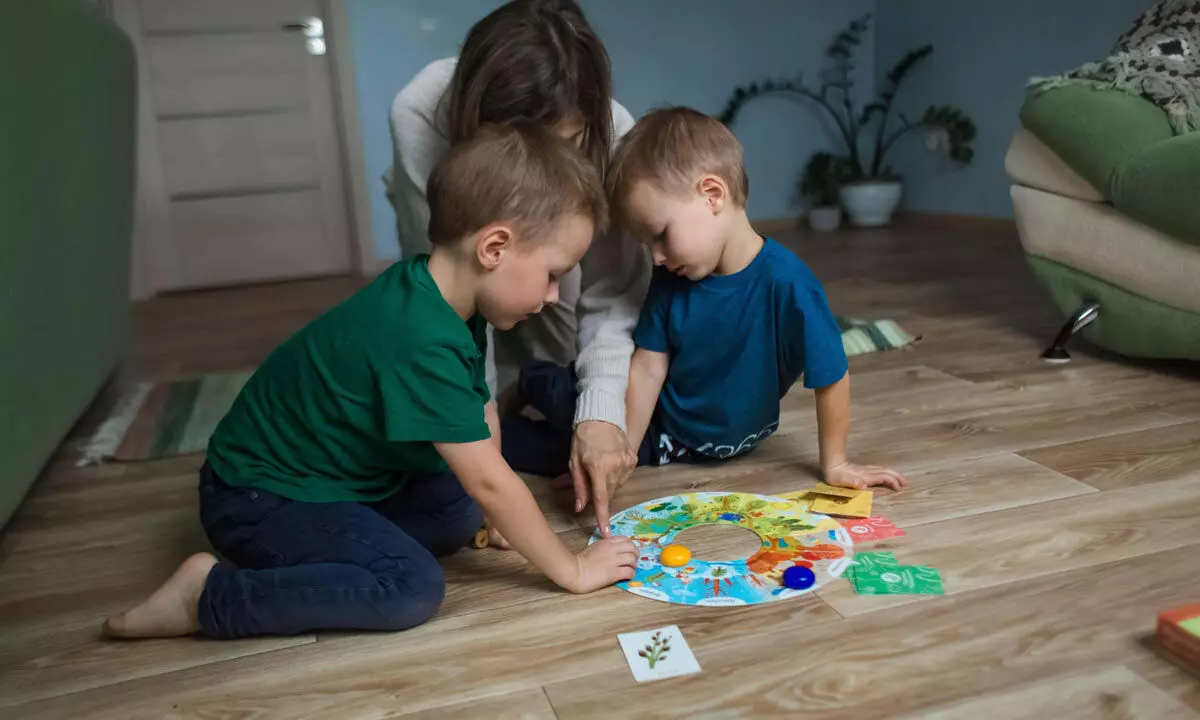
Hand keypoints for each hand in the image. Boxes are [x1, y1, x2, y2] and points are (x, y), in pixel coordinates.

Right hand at [566, 536, 636, 592]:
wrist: (574, 572)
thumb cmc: (581, 561)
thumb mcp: (594, 548)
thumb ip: (605, 547)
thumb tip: (615, 552)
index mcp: (607, 542)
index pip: (625, 540)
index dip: (630, 546)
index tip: (629, 552)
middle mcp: (612, 549)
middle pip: (632, 548)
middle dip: (635, 555)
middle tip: (633, 561)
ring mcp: (614, 561)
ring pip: (633, 559)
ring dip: (634, 565)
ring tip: (630, 569)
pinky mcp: (614, 573)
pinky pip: (629, 572)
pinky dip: (631, 574)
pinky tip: (627, 577)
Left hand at [568, 421, 636, 535]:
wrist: (602, 416)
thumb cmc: (584, 439)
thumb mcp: (575, 462)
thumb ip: (579, 486)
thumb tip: (580, 508)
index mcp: (599, 468)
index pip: (601, 499)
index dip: (602, 517)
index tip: (606, 533)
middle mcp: (616, 467)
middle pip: (609, 492)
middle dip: (600, 492)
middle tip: (591, 478)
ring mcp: (627, 463)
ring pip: (617, 485)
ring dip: (608, 482)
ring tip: (600, 466)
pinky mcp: (633, 459)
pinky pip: (624, 475)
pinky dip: (616, 474)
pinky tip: (610, 461)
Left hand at [824, 461, 908, 491]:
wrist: (831, 464)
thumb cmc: (835, 475)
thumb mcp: (842, 481)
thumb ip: (853, 482)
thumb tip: (864, 485)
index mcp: (866, 476)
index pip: (883, 477)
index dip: (892, 482)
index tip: (899, 488)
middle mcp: (868, 472)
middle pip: (886, 472)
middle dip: (897, 477)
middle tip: (906, 483)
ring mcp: (866, 470)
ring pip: (883, 470)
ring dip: (893, 474)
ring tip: (900, 480)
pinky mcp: (863, 470)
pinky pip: (879, 471)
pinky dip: (886, 473)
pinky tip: (886, 475)